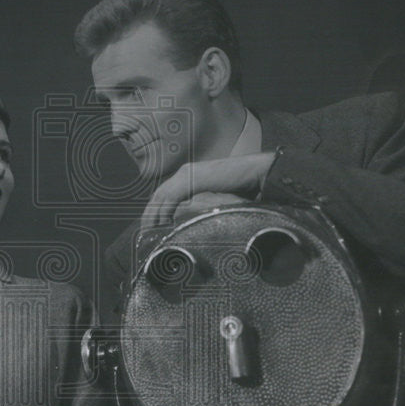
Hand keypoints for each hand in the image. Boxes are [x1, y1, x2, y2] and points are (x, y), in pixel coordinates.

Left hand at [141, 154, 276, 230]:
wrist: (259, 173)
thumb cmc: (244, 187)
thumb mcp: (218, 198)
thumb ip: (203, 205)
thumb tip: (194, 220)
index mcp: (190, 175)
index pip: (165, 194)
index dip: (156, 210)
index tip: (153, 227)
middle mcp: (185, 172)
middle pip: (158, 195)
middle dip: (149, 214)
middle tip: (145, 233)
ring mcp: (187, 174)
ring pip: (160, 197)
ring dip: (153, 215)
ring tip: (149, 233)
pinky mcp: (193, 180)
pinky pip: (171, 198)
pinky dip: (163, 212)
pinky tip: (162, 225)